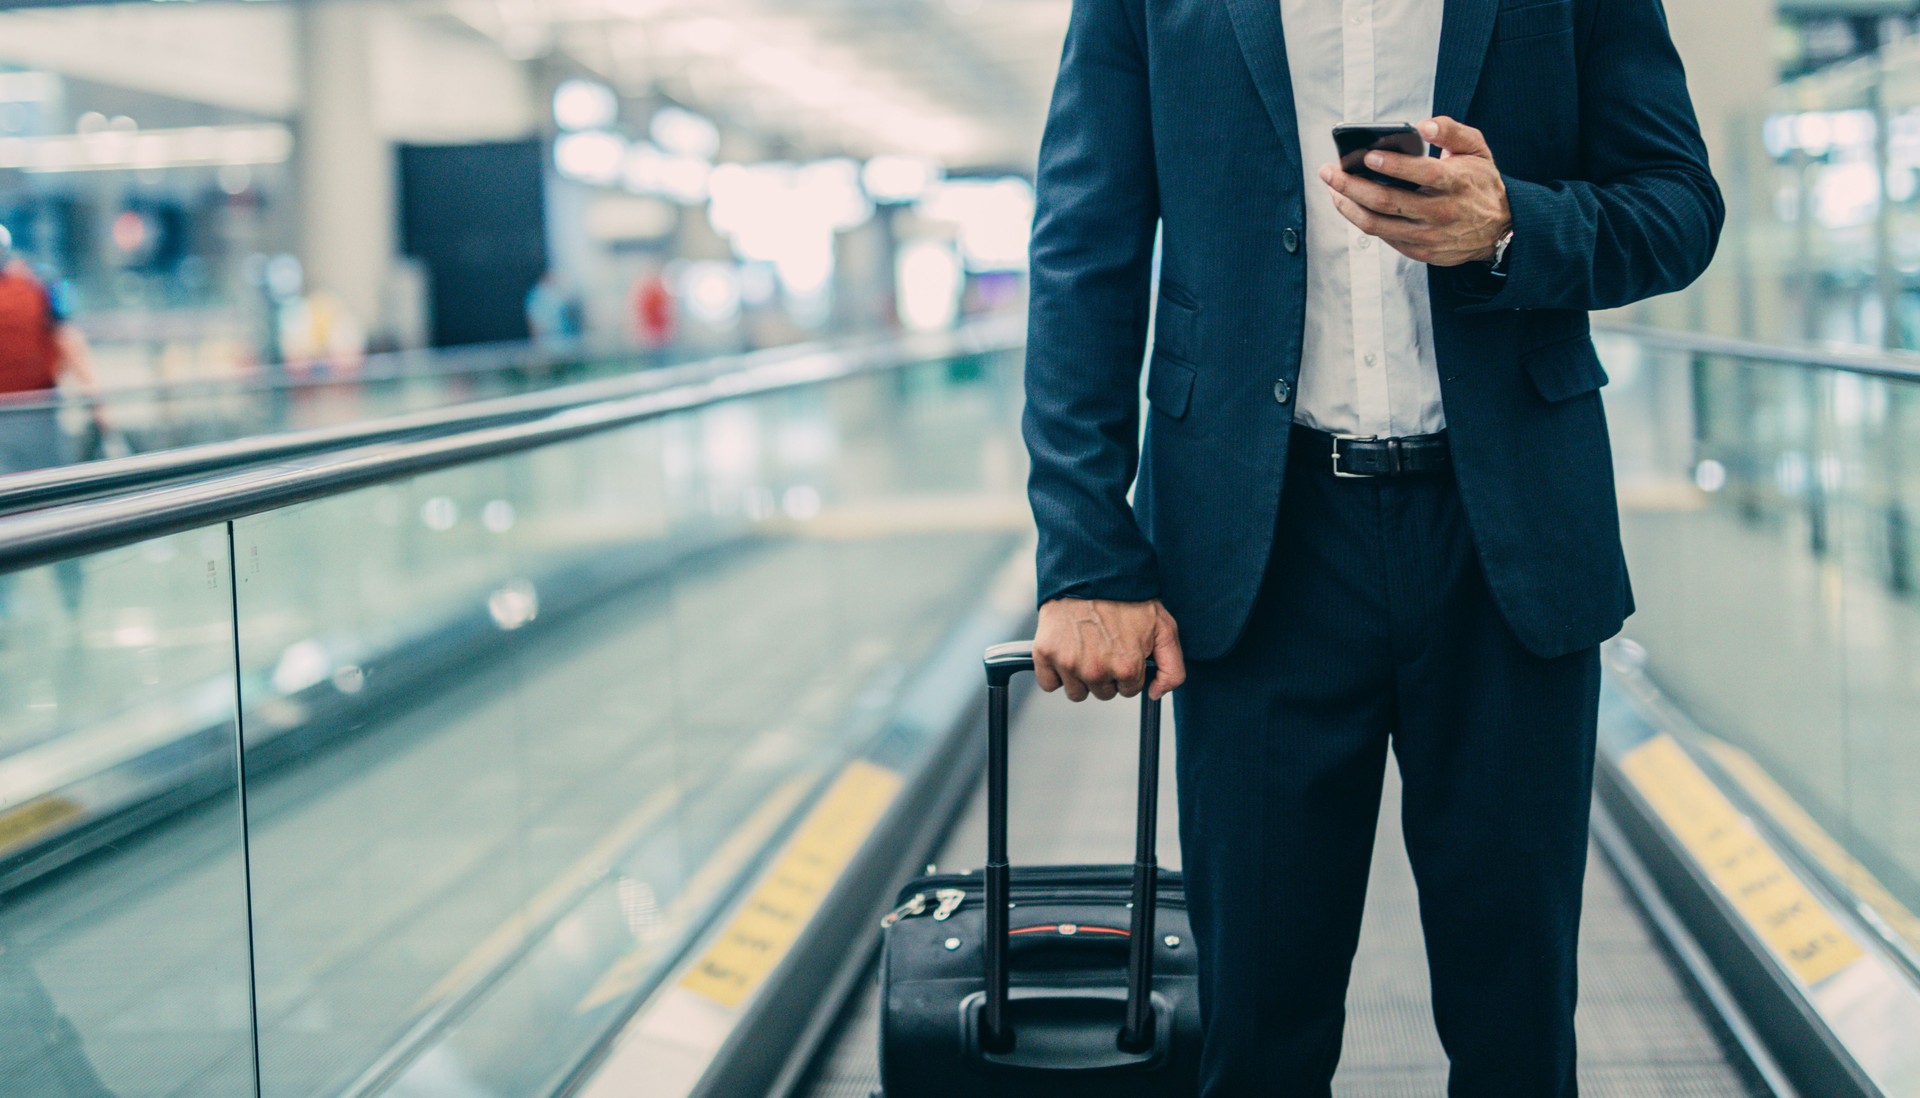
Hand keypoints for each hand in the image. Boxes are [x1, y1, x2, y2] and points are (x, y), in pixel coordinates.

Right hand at [1033, 597, 1186, 701]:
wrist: (1092, 570)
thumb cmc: (1128, 596)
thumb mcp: (1164, 628)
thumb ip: (1172, 668)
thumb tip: (1156, 694)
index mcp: (1126, 668)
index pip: (1128, 690)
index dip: (1128, 671)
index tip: (1122, 650)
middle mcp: (1096, 671)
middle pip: (1102, 692)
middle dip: (1106, 674)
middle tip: (1104, 645)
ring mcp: (1068, 664)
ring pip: (1076, 692)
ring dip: (1081, 677)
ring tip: (1085, 646)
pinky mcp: (1045, 655)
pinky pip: (1048, 683)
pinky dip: (1054, 673)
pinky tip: (1066, 651)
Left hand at [1317, 116, 1511, 267]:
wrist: (1499, 229)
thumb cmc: (1480, 182)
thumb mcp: (1477, 149)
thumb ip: (1451, 131)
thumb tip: (1422, 125)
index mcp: (1457, 183)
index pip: (1422, 174)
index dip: (1393, 166)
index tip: (1367, 156)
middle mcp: (1441, 212)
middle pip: (1387, 201)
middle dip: (1351, 185)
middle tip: (1328, 171)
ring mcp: (1429, 236)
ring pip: (1377, 224)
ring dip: (1347, 206)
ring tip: (1332, 188)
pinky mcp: (1420, 252)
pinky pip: (1383, 236)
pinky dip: (1361, 219)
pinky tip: (1349, 204)